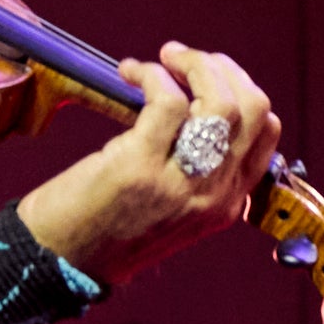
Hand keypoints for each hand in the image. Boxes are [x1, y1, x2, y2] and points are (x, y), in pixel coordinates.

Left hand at [16, 42, 282, 289]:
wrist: (58, 263)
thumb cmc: (107, 231)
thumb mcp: (171, 211)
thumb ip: (195, 173)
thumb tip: (193, 107)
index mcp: (226, 204)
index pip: (265, 133)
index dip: (241, 90)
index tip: (208, 77)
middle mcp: (213, 195)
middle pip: (252, 109)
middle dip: (222, 69)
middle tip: (184, 60)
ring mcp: (180, 183)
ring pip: (219, 102)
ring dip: (193, 64)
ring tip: (163, 60)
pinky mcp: (140, 166)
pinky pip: (167, 101)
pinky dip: (152, 74)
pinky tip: (131, 73)